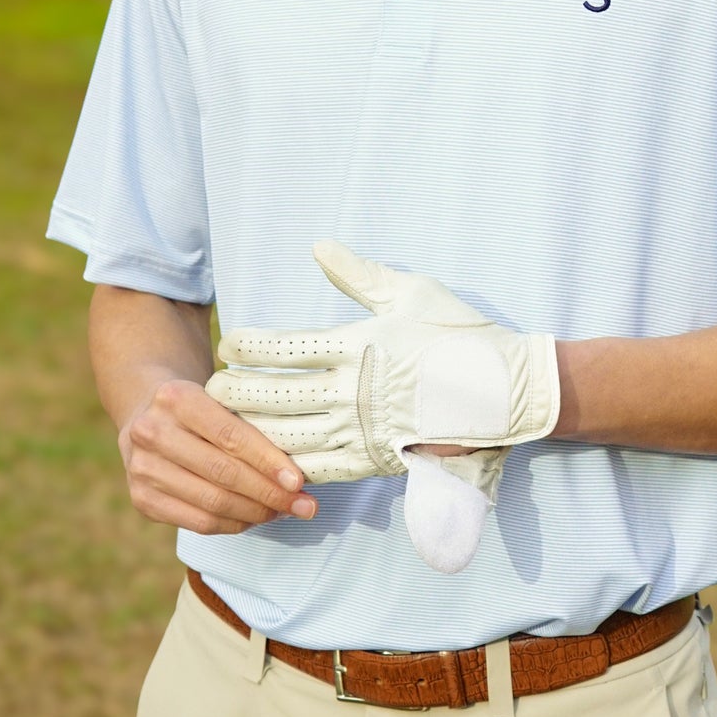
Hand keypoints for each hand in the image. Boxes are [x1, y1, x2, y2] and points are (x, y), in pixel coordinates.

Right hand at [118, 377, 317, 534]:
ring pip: (212, 503)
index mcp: (177, 398)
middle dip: (269, 493)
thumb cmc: (199, 405)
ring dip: (256, 513)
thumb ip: (248, 424)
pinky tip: (255, 518)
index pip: (231, 436)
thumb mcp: (217, 397)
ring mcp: (142, 470)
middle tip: (304, 505)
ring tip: (284, 512)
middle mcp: (153, 433)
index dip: (267, 461)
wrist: (145, 411)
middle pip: (223, 474)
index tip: (298, 481)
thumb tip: (297, 471)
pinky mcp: (142, 500)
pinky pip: (197, 522)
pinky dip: (233, 524)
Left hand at [206, 240, 559, 482]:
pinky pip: (320, 468)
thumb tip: (319, 248)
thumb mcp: (411, 291)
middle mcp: (353, 390)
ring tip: (226, 426)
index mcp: (359, 345)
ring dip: (253, 430)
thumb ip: (359, 275)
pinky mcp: (375, 459)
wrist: (506, 390)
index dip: (251, 347)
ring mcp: (362, 430)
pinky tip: (266, 461)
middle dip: (238, 392)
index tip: (228, 343)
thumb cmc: (459, 332)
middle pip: (277, 396)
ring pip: (289, 435)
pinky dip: (288, 464)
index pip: (287, 348)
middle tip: (210, 389)